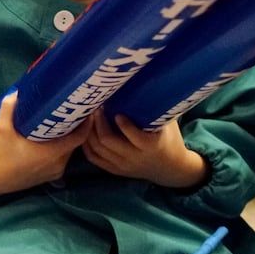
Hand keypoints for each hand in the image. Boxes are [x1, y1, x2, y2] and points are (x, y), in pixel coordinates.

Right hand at [0, 93, 88, 198]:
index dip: (87, 123)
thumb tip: (18, 92)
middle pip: (76, 143)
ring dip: (69, 139)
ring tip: (65, 124)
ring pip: (69, 152)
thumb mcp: (2, 128)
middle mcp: (58, 164)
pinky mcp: (50, 177)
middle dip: (76, 128)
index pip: (80, 137)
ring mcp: (55, 172)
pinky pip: (62, 160)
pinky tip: (55, 141)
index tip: (86, 110)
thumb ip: (9, 107)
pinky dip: (62, 150)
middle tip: (73, 112)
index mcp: (52, 153)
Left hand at [82, 112, 207, 188]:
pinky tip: (84, 132)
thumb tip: (146, 83)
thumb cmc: (169, 139)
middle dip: (98, 123)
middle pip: (108, 141)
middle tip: (96, 107)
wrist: (169, 168)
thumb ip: (156, 108)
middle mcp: (134, 157)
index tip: (115, 109)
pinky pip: (94, 158)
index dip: (122, 123)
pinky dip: (86, 145)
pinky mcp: (114, 170)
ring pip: (97, 149)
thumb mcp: (168, 123)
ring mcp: (122, 165)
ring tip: (88, 116)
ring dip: (89, 132)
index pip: (133, 135)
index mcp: (151, 145)